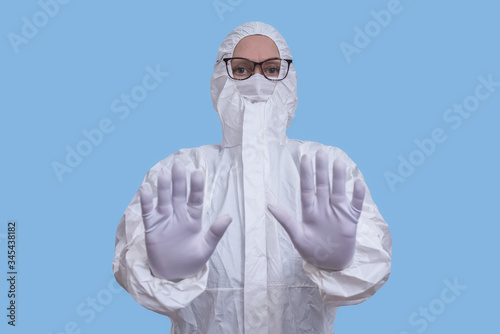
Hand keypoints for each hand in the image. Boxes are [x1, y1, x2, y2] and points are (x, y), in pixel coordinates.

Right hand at [140, 161, 231, 280]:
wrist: (172, 275)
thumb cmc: (190, 261)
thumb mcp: (206, 249)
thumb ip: (215, 233)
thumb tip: (229, 216)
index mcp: (194, 218)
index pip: (196, 199)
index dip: (196, 186)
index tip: (198, 173)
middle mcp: (179, 215)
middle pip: (179, 194)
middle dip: (179, 180)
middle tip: (178, 164)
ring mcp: (164, 219)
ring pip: (164, 199)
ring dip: (163, 186)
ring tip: (163, 173)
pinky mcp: (151, 227)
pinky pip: (148, 211)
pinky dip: (146, 200)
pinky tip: (145, 188)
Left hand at [268, 149, 364, 269]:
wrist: (330, 266)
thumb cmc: (312, 251)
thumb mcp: (297, 236)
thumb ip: (286, 220)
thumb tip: (269, 205)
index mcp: (309, 210)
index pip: (307, 188)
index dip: (306, 173)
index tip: (305, 157)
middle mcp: (324, 207)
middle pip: (323, 184)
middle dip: (322, 169)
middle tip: (321, 151)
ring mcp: (338, 212)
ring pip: (339, 190)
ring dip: (339, 177)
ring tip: (338, 161)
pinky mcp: (351, 220)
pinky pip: (356, 205)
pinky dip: (358, 194)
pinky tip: (358, 182)